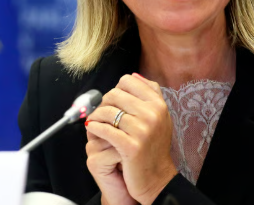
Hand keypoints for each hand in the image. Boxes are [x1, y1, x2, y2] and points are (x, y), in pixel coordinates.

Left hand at [86, 74, 178, 204]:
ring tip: (95, 122)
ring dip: (96, 116)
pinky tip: (93, 129)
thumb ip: (150, 94)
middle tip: (101, 113)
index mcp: (158, 104)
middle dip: (103, 102)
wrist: (156, 177)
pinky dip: (94, 128)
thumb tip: (134, 75)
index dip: (116, 88)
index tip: (113, 101)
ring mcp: (142, 130)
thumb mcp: (160, 116)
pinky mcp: (130, 146)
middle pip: (115, 94)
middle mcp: (152, 114)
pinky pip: (104, 129)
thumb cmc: (154, 146)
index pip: (128, 80)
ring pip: (107, 111)